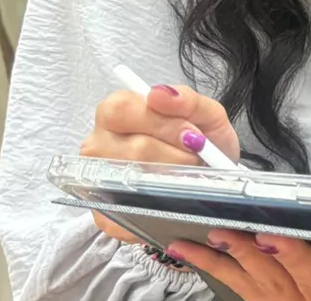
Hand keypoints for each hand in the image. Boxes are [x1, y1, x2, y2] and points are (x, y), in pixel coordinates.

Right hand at [80, 83, 241, 242]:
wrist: (212, 182)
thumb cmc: (201, 144)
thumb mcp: (206, 115)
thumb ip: (188, 100)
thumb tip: (158, 93)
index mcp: (117, 112)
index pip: (123, 110)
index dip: (163, 124)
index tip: (193, 136)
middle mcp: (98, 144)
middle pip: (134, 149)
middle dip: (176, 156)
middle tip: (196, 160)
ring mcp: (97, 181)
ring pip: (135, 180)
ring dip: (172, 181)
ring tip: (188, 176)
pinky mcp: (104, 216)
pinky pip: (129, 214)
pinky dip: (159, 209)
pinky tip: (173, 200)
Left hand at [167, 229, 310, 300]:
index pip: (310, 274)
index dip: (290, 255)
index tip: (268, 234)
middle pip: (268, 278)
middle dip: (242, 253)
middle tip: (218, 229)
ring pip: (245, 290)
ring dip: (218, 267)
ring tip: (192, 244)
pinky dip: (221, 283)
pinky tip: (202, 266)